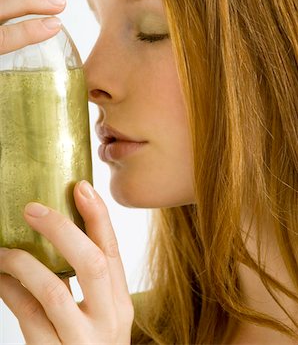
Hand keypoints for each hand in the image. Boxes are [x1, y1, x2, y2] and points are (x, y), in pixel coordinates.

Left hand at [0, 181, 133, 343]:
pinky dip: (10, 291)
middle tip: (32, 208)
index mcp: (121, 303)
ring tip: (2, 249)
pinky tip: (0, 278)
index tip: (80, 187)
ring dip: (22, 262)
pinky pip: (27, 316)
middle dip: (61, 229)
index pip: (112, 251)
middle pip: (90, 263)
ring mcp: (82, 342)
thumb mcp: (102, 316)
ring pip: (52, 290)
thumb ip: (90, 284)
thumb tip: (62, 234)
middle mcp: (108, 320)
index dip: (98, 216)